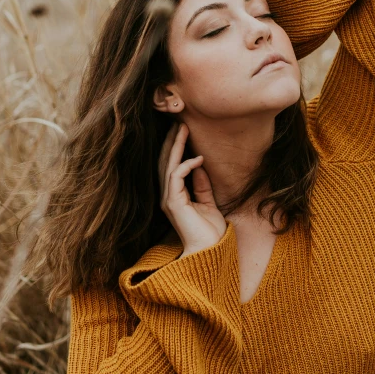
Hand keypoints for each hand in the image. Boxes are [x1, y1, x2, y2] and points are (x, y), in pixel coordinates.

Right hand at [158, 122, 225, 257]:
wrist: (209, 251)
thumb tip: (200, 166)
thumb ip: (202, 185)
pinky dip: (186, 165)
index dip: (175, 148)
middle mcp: (167, 196)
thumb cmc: (209, 231)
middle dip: (172, 142)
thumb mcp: (208, 203)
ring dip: (176, 146)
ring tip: (182, 129)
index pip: (171, 167)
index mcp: (174, 196)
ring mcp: (168, 199)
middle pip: (165, 162)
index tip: (183, 131)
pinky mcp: (173, 203)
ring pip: (167, 166)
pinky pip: (176, 177)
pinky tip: (198, 159)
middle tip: (179, 123)